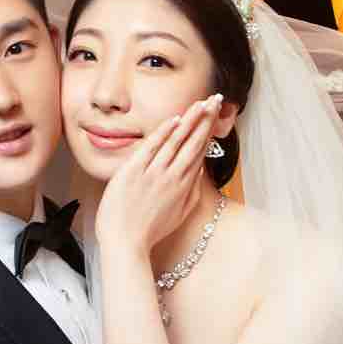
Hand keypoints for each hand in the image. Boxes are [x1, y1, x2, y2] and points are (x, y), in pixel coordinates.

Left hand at [95, 95, 222, 258]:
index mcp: (183, 186)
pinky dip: (163, 133)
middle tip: (217, 99)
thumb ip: (191, 191)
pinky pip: (151, 149)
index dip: (208, 131)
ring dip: (190, 120)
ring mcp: (154, 174)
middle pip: (193, 142)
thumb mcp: (179, 213)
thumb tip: (199, 172)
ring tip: (201, 102)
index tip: (216, 113)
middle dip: (206, 119)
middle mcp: (173, 178)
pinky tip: (174, 120)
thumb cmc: (149, 231)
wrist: (126, 244)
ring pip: (176, 142)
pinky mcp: (134, 173)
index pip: (200, 151)